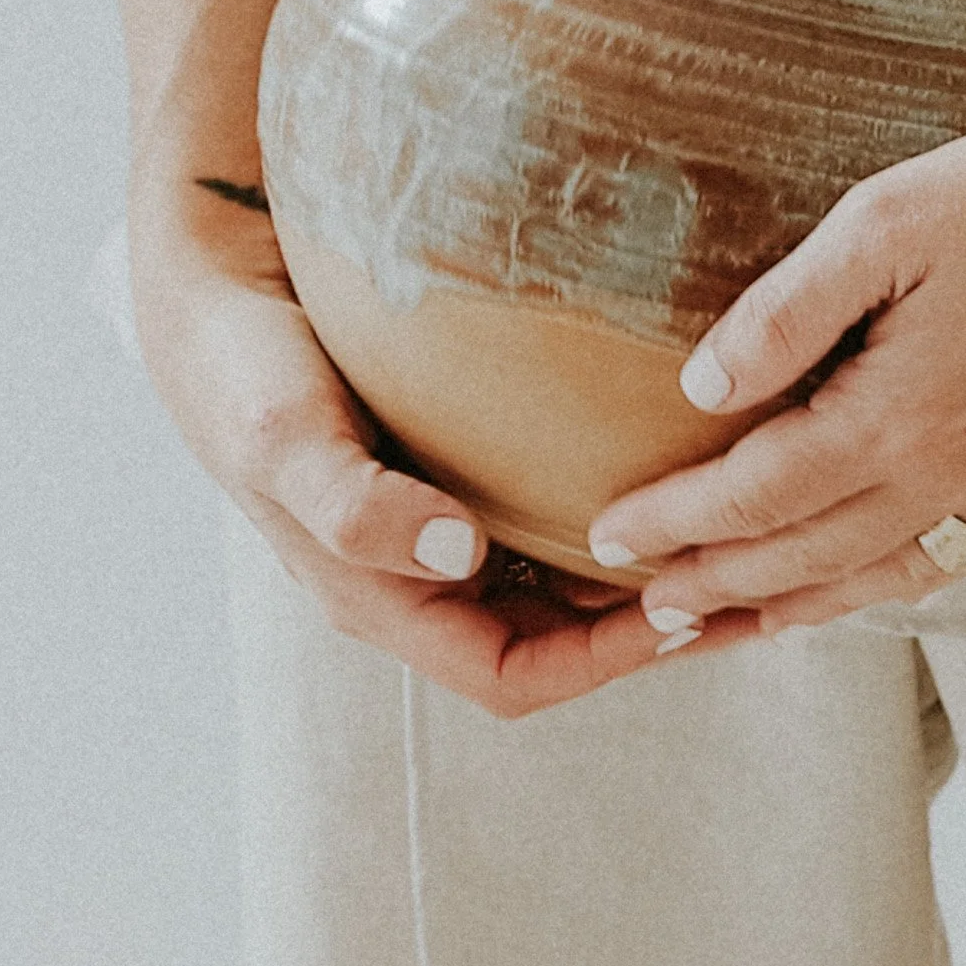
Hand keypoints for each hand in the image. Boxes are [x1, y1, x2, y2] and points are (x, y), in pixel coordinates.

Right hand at [128, 179, 757, 715]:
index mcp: (381, 597)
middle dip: (650, 629)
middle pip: (555, 644)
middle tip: (750, 581)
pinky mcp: (460, 470)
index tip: (685, 611)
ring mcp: (442, 528)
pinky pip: (552, 517)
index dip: (603, 663)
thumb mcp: (284, 438)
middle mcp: (420, 578)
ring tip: (738, 538)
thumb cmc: (242, 368)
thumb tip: (458, 552)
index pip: (512, 677)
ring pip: (562, 587)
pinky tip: (675, 471)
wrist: (215, 288)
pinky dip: (616, 512)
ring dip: (644, 577)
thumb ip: (356, 505)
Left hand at [587, 33, 965, 633]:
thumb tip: (700, 386)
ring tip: (728, 620)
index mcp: (905, 413)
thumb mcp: (888, 219)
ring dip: (795, 606)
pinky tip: (856, 584)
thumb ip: (788, 310)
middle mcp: (962, 477)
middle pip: (810, 558)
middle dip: (717, 583)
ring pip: (884, 580)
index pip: (759, 493)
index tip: (610, 536)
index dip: (677, 521)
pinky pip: (957, 565)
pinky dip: (888, 586)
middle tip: (644, 604)